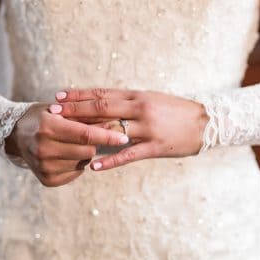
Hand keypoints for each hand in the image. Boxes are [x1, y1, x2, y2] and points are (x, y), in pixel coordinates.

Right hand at [5, 104, 132, 186]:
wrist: (17, 134)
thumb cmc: (44, 116)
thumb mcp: (60, 110)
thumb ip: (83, 116)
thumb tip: (115, 122)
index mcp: (48, 127)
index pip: (86, 134)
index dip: (107, 136)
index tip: (123, 137)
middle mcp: (43, 149)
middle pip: (87, 151)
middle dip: (94, 143)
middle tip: (89, 135)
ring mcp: (43, 166)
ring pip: (82, 163)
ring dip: (85, 154)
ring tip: (73, 144)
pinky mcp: (46, 179)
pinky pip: (74, 174)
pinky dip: (76, 165)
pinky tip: (66, 156)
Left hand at [50, 87, 208, 172]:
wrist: (207, 122)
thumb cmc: (175, 112)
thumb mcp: (150, 101)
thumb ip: (127, 104)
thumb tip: (101, 105)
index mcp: (137, 96)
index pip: (102, 93)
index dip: (79, 95)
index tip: (58, 96)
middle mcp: (140, 108)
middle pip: (102, 108)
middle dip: (75, 109)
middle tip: (52, 112)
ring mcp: (147, 127)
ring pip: (112, 129)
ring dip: (87, 134)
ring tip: (66, 137)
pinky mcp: (155, 146)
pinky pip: (128, 154)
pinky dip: (110, 160)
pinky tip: (94, 166)